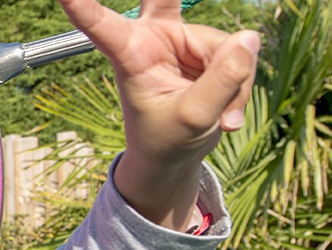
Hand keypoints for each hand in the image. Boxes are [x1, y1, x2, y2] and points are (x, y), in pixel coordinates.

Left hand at [60, 0, 259, 229]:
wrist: (177, 152)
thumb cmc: (166, 139)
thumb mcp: (194, 119)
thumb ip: (222, 81)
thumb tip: (249, 38)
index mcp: (129, 53)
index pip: (101, 23)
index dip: (82, 3)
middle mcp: (153, 37)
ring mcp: (183, 39)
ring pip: (225, 45)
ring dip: (232, 83)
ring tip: (219, 114)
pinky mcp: (209, 46)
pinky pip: (239, 56)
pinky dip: (240, 87)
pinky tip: (228, 110)